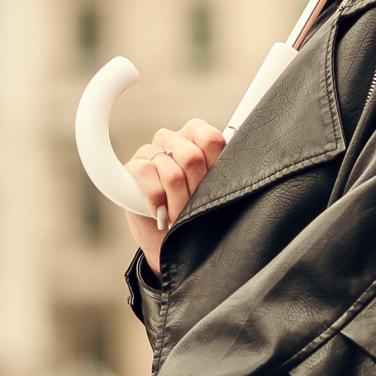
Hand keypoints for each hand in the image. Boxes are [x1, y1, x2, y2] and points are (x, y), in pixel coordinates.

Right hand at [126, 119, 226, 271]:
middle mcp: (174, 138)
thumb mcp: (215, 191)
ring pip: (171, 173)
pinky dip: (156, 202)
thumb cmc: (198, 211)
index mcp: (198, 136)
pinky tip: (159, 213)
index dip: (213, 166)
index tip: (213, 189)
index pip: (210, 137)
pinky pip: (147, 177)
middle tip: (194, 211)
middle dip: (195, 193)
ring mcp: (151, 150)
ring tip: (177, 218)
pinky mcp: (133, 166)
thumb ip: (225, 169)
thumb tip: (243, 157)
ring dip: (177, 205)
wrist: (171, 240)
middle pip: (191, 157)